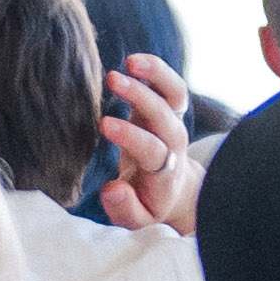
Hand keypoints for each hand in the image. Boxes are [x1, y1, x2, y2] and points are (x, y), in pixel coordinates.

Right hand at [98, 59, 202, 241]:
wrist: (174, 193)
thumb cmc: (148, 205)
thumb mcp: (137, 220)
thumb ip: (124, 208)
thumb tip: (112, 189)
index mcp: (163, 173)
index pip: (152, 150)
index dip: (131, 136)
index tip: (104, 124)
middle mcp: (172, 144)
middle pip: (165, 117)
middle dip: (142, 97)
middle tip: (113, 80)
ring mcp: (172, 124)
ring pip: (175, 95)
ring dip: (157, 75)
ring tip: (130, 61)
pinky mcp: (168, 110)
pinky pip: (170, 86)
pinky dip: (156, 70)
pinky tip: (133, 60)